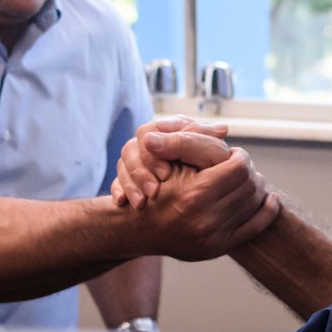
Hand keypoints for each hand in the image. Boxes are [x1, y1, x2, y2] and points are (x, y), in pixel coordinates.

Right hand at [111, 116, 231, 208]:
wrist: (205, 194)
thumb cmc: (211, 166)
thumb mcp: (209, 153)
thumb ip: (203, 140)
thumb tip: (214, 130)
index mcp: (169, 129)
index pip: (150, 131)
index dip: (155, 152)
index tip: (166, 173)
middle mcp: (151, 141)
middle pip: (131, 148)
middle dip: (140, 171)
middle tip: (153, 191)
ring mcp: (139, 159)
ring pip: (122, 164)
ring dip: (130, 183)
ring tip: (141, 203)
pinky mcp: (130, 178)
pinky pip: (116, 182)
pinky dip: (119, 191)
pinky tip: (123, 203)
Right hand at [127, 146, 280, 260]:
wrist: (138, 229)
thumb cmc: (153, 190)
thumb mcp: (167, 161)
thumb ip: (193, 141)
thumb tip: (225, 128)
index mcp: (195, 195)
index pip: (239, 168)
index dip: (240, 156)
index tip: (233, 153)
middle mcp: (207, 219)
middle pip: (251, 185)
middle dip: (249, 171)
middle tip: (239, 166)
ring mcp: (215, 238)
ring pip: (255, 204)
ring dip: (255, 187)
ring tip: (245, 179)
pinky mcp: (220, 248)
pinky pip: (256, 228)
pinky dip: (267, 211)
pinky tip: (269, 199)